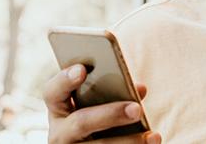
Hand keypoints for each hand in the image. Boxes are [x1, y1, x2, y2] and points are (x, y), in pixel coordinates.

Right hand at [44, 64, 161, 143]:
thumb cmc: (97, 122)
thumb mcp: (96, 109)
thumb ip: (112, 94)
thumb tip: (140, 89)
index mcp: (58, 110)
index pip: (53, 92)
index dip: (64, 80)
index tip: (82, 69)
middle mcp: (60, 134)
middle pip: (81, 122)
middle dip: (110, 114)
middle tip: (136, 109)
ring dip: (128, 140)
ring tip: (151, 135)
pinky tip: (152, 141)